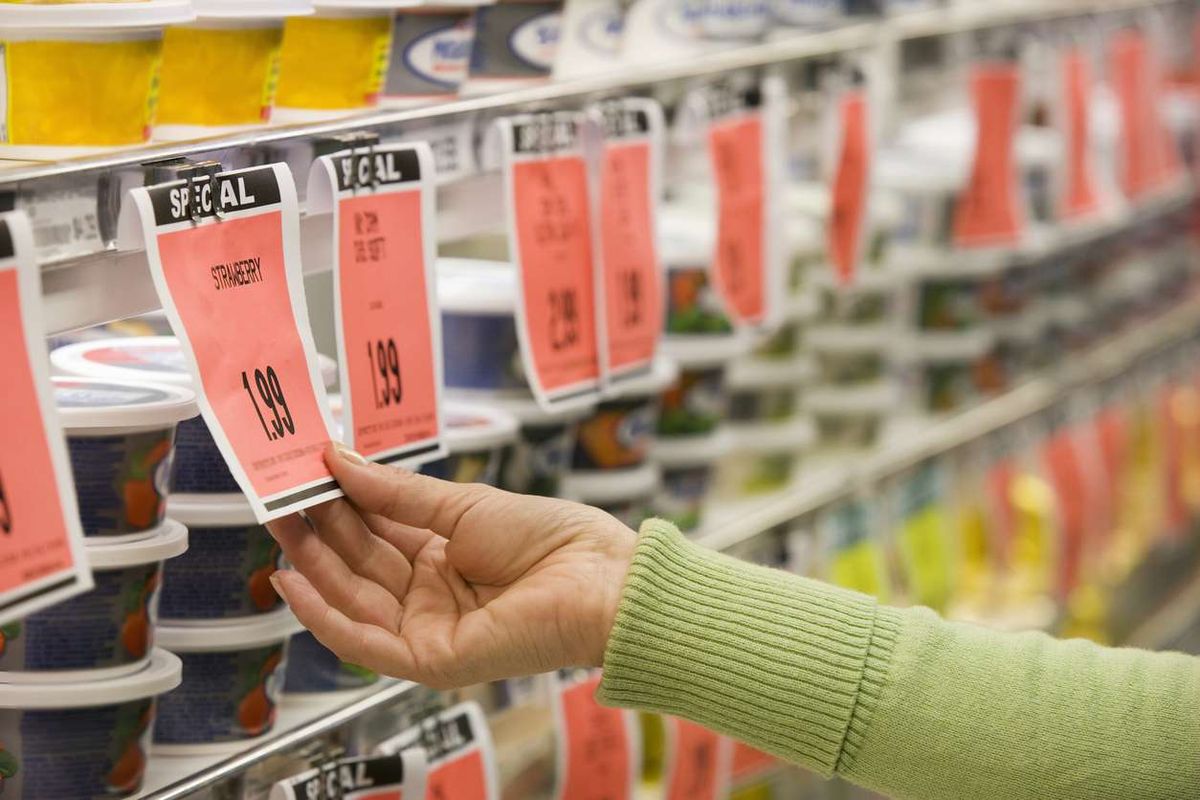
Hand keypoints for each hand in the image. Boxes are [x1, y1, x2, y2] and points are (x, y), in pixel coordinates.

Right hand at [266, 444, 637, 688]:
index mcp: (444, 556)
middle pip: (360, 563)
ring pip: (355, 598)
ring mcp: (429, 628)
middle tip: (278, 493)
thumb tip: (339, 461)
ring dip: (313, 564)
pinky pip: (365, 643)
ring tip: (278, 522)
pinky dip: (325, 615)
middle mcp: (431, 594)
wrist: (599, 579)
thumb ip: (396, 492)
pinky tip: (293, 583)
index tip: (304, 472)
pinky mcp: (432, 659)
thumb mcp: (462, 504)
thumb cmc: (551, 538)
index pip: (377, 529)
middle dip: (318, 530)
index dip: (339, 503)